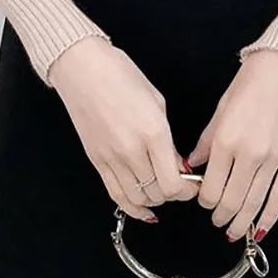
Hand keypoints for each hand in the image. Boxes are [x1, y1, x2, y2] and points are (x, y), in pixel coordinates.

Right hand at [47, 36, 199, 221]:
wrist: (84, 70)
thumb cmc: (119, 76)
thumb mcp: (156, 101)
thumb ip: (168, 139)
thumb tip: (178, 165)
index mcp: (153, 133)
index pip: (174, 183)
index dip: (188, 190)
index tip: (193, 183)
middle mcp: (132, 151)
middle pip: (159, 194)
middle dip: (175, 193)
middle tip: (180, 184)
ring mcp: (112, 159)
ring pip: (138, 199)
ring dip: (155, 199)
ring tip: (161, 189)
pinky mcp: (97, 162)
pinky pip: (116, 195)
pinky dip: (132, 206)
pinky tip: (143, 207)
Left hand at [186, 48, 277, 242]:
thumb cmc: (254, 81)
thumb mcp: (222, 108)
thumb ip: (207, 141)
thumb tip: (194, 164)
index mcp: (227, 140)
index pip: (211, 187)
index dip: (204, 200)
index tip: (203, 200)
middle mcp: (250, 153)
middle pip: (232, 201)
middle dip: (221, 215)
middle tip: (216, 219)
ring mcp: (274, 159)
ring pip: (255, 204)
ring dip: (242, 222)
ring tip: (234, 230)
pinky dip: (269, 217)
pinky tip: (260, 227)